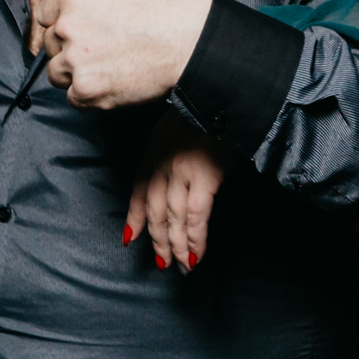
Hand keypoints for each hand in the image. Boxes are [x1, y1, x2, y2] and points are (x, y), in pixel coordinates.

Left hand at [41, 0, 213, 109]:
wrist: (194, 40)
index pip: (44, 13)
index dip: (63, 18)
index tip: (83, 25)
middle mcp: (68, 28)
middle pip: (50, 43)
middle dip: (68, 44)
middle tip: (99, 45)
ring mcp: (77, 62)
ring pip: (57, 72)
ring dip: (74, 71)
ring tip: (103, 65)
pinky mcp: (89, 91)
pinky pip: (73, 98)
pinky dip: (87, 94)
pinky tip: (109, 82)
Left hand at [126, 110, 231, 272]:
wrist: (228, 91)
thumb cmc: (212, 102)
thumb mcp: (184, 117)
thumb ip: (178, 143)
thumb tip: (186, 165)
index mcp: (156, 145)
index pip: (139, 186)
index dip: (135, 214)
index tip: (130, 236)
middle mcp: (163, 160)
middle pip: (154, 209)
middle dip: (157, 239)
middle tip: (162, 262)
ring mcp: (181, 170)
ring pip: (172, 218)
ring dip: (176, 246)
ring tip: (181, 267)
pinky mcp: (204, 176)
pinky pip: (195, 217)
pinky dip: (195, 239)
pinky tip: (195, 255)